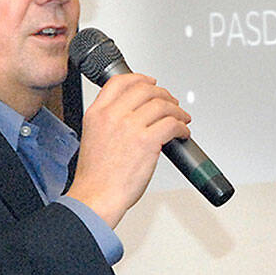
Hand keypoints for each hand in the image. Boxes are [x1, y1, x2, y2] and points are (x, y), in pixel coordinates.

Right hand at [65, 73, 190, 227]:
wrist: (96, 197)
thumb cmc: (96, 176)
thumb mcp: (93, 137)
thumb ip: (109, 121)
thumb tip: (133, 116)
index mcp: (97, 113)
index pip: (120, 82)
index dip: (140, 78)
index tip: (151, 82)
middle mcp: (113, 115)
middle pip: (145, 89)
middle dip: (163, 94)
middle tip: (171, 102)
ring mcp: (130, 127)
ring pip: (162, 105)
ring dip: (177, 110)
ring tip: (181, 118)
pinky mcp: (147, 141)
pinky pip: (172, 124)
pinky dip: (181, 127)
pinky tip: (182, 133)